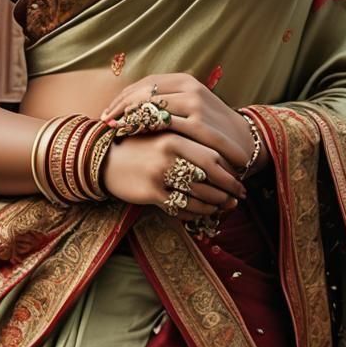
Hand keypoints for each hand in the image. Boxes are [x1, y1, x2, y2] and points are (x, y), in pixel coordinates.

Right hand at [100, 131, 245, 215]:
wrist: (104, 159)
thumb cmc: (138, 146)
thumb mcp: (162, 134)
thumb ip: (186, 139)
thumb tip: (219, 156)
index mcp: (175, 135)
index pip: (212, 153)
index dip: (229, 167)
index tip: (241, 174)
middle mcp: (169, 154)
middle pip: (209, 174)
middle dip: (228, 186)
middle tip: (240, 194)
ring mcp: (160, 174)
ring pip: (198, 193)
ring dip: (216, 202)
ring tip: (226, 205)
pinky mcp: (152, 193)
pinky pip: (182, 207)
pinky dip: (197, 212)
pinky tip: (205, 212)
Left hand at [101, 72, 268, 176]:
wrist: (245, 143)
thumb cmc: (212, 128)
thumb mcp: (190, 108)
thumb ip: (166, 103)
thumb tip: (131, 108)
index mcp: (185, 80)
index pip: (145, 85)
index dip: (122, 98)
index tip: (107, 112)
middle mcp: (189, 88)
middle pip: (143, 93)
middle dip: (120, 107)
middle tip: (104, 122)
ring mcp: (194, 104)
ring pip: (150, 105)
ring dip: (127, 117)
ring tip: (114, 129)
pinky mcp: (198, 123)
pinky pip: (162, 123)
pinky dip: (143, 128)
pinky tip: (132, 136)